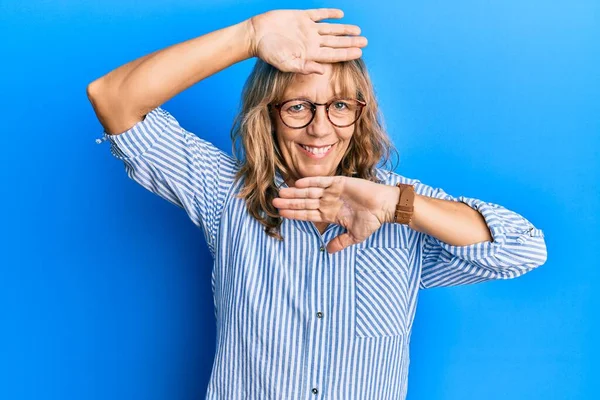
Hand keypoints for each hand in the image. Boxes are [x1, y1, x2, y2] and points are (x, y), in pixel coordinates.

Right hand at [248, 8, 367, 74]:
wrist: (255, 35)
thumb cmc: (269, 53)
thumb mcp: (287, 64)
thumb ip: (305, 67)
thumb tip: (323, 70)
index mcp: (310, 54)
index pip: (333, 54)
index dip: (347, 53)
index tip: (360, 52)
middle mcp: (311, 42)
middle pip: (335, 42)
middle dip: (350, 42)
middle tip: (365, 42)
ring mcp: (307, 29)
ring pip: (331, 29)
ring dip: (344, 29)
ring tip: (358, 31)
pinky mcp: (301, 17)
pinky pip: (319, 15)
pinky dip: (329, 14)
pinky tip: (340, 15)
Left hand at [272, 176, 399, 252]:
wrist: (384, 207)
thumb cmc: (372, 220)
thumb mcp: (354, 236)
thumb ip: (340, 242)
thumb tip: (329, 252)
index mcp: (330, 213)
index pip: (307, 213)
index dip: (294, 213)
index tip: (280, 213)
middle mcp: (328, 201)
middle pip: (304, 202)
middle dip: (289, 202)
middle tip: (273, 201)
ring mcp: (333, 191)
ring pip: (310, 192)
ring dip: (295, 193)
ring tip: (281, 192)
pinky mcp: (339, 182)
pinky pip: (322, 182)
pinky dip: (311, 182)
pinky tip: (298, 183)